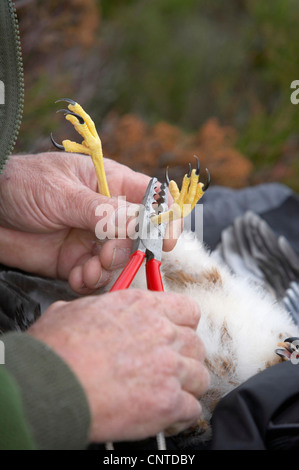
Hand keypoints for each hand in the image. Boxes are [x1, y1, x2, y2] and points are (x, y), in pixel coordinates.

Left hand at [0, 152, 179, 292]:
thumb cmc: (22, 184)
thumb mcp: (63, 192)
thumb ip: (101, 211)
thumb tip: (140, 223)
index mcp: (110, 184)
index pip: (150, 199)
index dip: (163, 219)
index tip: (164, 241)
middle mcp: (107, 214)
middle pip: (137, 237)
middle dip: (126, 251)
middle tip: (105, 256)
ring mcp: (91, 239)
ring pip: (117, 260)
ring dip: (107, 269)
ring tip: (86, 270)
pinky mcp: (74, 261)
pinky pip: (94, 276)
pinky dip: (89, 281)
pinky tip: (77, 277)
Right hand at [27, 289, 209, 442]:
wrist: (51, 384)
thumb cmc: (56, 350)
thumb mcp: (73, 311)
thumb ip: (95, 309)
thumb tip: (90, 314)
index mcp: (141, 307)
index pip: (187, 310)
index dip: (183, 325)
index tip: (175, 334)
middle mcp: (161, 332)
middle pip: (196, 344)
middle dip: (184, 357)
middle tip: (168, 367)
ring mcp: (168, 367)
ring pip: (200, 376)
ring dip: (186, 386)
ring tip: (167, 393)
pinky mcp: (168, 401)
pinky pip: (192, 409)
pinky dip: (181, 415)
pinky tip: (164, 415)